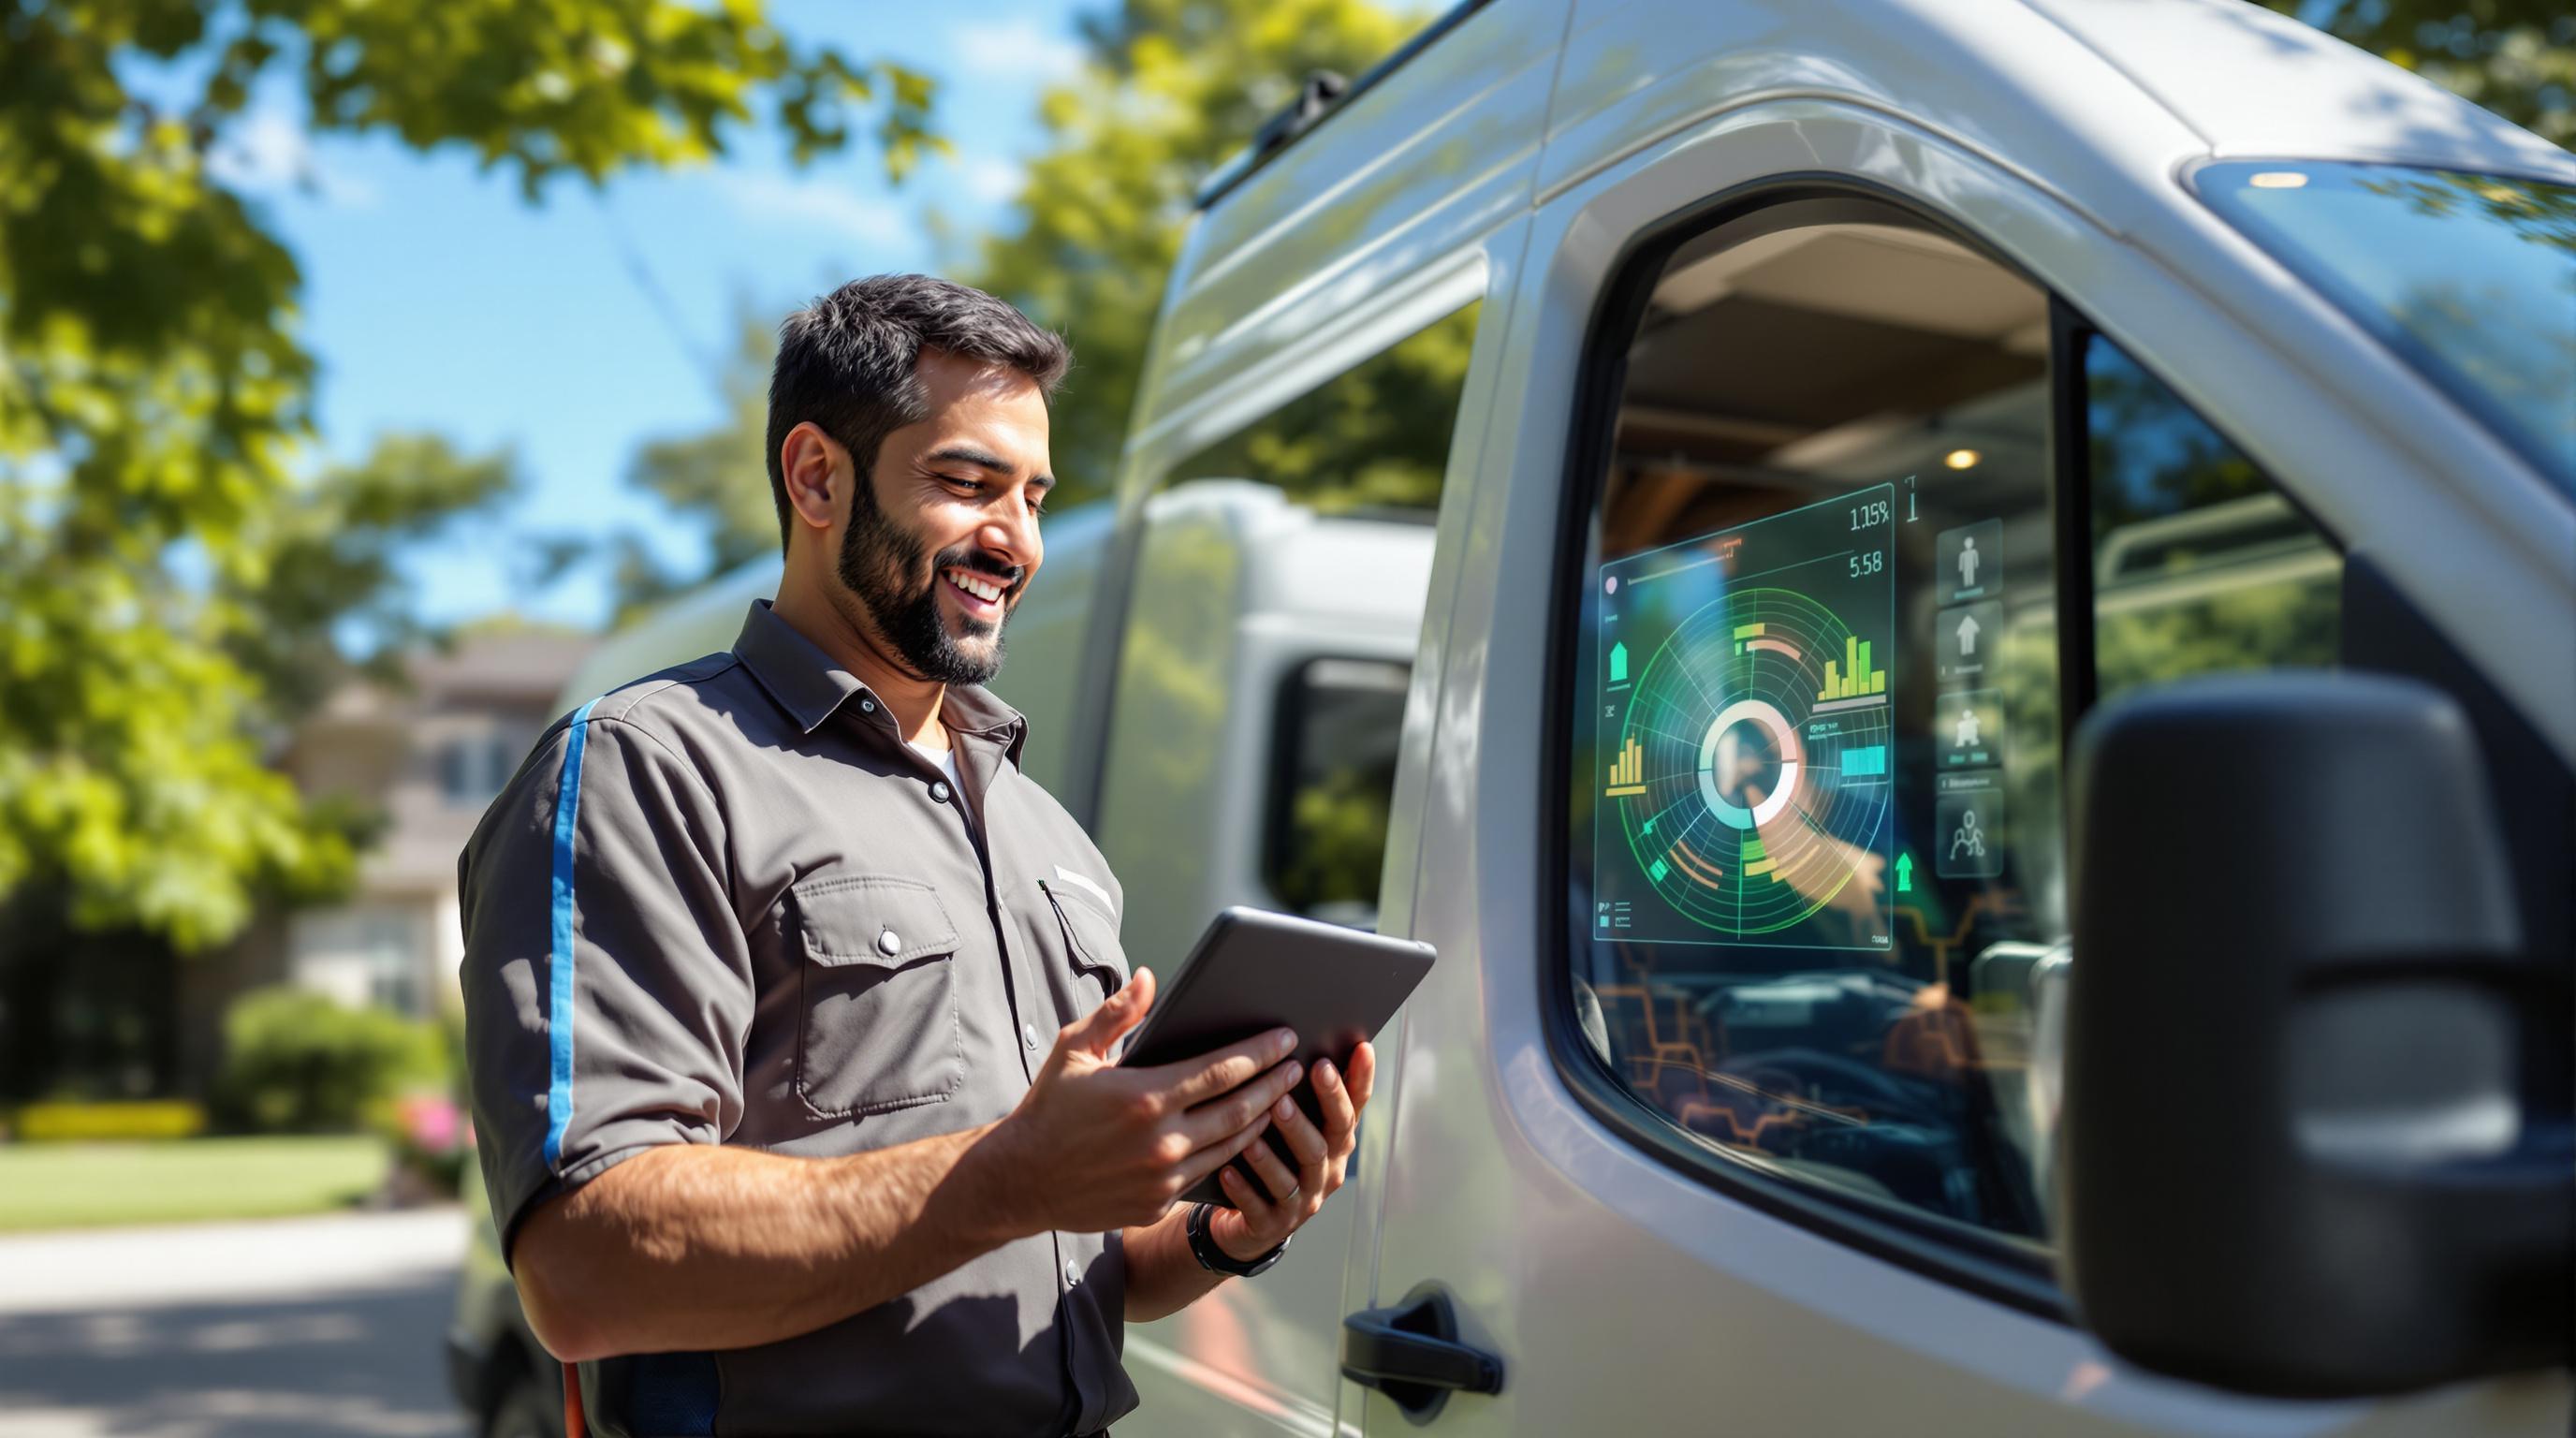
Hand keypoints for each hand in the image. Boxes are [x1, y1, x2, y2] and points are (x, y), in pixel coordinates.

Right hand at [985, 968, 1305, 1236]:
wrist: (1021, 1179)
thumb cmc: (1049, 1107)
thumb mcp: (1074, 1050)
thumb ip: (1116, 1013)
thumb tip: (1150, 978)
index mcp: (1145, 1096)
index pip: (1221, 1070)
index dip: (1259, 1054)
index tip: (1286, 1039)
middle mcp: (1161, 1141)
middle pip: (1239, 1110)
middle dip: (1275, 1086)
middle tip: (1297, 1067)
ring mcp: (1163, 1179)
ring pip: (1231, 1147)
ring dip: (1261, 1121)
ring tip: (1283, 1100)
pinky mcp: (1159, 1204)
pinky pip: (1207, 1176)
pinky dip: (1232, 1156)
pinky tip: (1246, 1139)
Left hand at [1209, 1040, 1374, 1262]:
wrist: (1250, 1221)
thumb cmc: (1271, 1157)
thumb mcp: (1288, 1127)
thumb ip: (1294, 1095)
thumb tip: (1284, 1042)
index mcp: (1335, 1144)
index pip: (1354, 1108)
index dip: (1359, 1080)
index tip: (1360, 1047)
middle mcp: (1326, 1172)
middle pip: (1328, 1140)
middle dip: (1319, 1106)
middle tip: (1302, 1073)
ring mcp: (1301, 1203)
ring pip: (1293, 1177)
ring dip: (1273, 1153)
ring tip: (1256, 1129)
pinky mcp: (1272, 1226)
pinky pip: (1257, 1207)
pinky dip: (1242, 1188)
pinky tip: (1226, 1170)